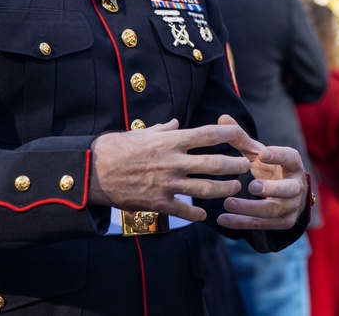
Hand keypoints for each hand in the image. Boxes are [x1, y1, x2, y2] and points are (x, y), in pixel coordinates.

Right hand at [88, 119, 252, 221]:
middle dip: (234, 165)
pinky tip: (205, 215)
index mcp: (170, 141)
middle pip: (214, 164)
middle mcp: (173, 161)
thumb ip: (164, 129)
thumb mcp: (142, 133)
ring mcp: (167, 183)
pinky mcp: (158, 202)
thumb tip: (177, 123)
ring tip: (234, 188)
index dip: (228, 133)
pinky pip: (184, 210)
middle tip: (246, 166)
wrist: (92, 172)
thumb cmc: (116, 148)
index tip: (240, 134)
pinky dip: (197, 214)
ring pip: (205, 189)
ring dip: (224, 189)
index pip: (207, 134)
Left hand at [216, 115, 308, 229]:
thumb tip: (222, 117)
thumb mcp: (258, 153)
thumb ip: (241, 138)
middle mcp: (296, 186)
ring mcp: (291, 206)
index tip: (263, 153)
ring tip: (227, 203)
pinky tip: (223, 219)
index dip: (279, 156)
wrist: (286, 195)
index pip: (290, 157)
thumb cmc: (270, 168)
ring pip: (274, 210)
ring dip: (250, 208)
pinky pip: (263, 225)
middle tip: (251, 185)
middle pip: (288, 189)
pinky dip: (242, 222)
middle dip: (271, 188)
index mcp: (293, 164)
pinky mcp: (283, 222)